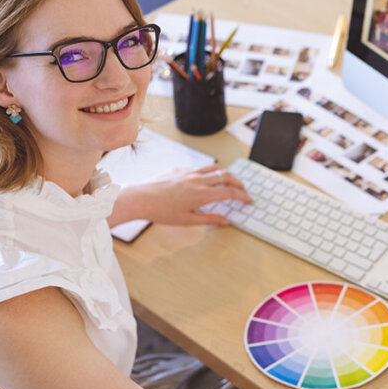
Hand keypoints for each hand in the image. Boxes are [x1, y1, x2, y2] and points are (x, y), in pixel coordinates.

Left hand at [117, 164, 251, 226]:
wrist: (139, 199)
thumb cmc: (160, 211)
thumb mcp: (187, 220)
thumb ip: (209, 219)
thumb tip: (225, 220)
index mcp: (202, 194)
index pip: (229, 192)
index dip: (242, 196)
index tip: (248, 199)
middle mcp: (197, 180)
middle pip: (225, 176)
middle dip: (238, 182)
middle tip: (243, 189)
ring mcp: (188, 173)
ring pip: (213, 168)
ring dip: (224, 174)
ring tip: (228, 180)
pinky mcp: (178, 169)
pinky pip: (198, 168)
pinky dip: (207, 172)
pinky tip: (204, 179)